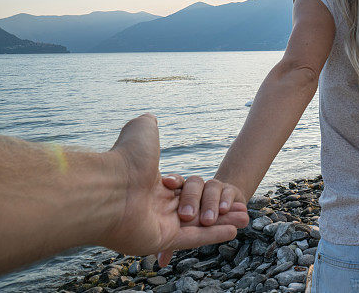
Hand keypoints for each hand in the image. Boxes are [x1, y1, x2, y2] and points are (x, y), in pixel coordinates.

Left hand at [100, 114, 249, 265]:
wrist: (112, 186)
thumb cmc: (126, 159)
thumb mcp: (142, 131)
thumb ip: (149, 126)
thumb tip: (150, 118)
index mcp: (152, 188)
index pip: (184, 192)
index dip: (204, 192)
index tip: (222, 191)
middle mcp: (155, 209)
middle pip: (196, 211)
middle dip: (219, 210)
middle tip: (240, 207)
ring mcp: (159, 227)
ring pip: (199, 226)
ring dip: (223, 222)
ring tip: (246, 218)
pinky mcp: (163, 240)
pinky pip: (194, 238)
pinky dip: (215, 235)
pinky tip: (236, 229)